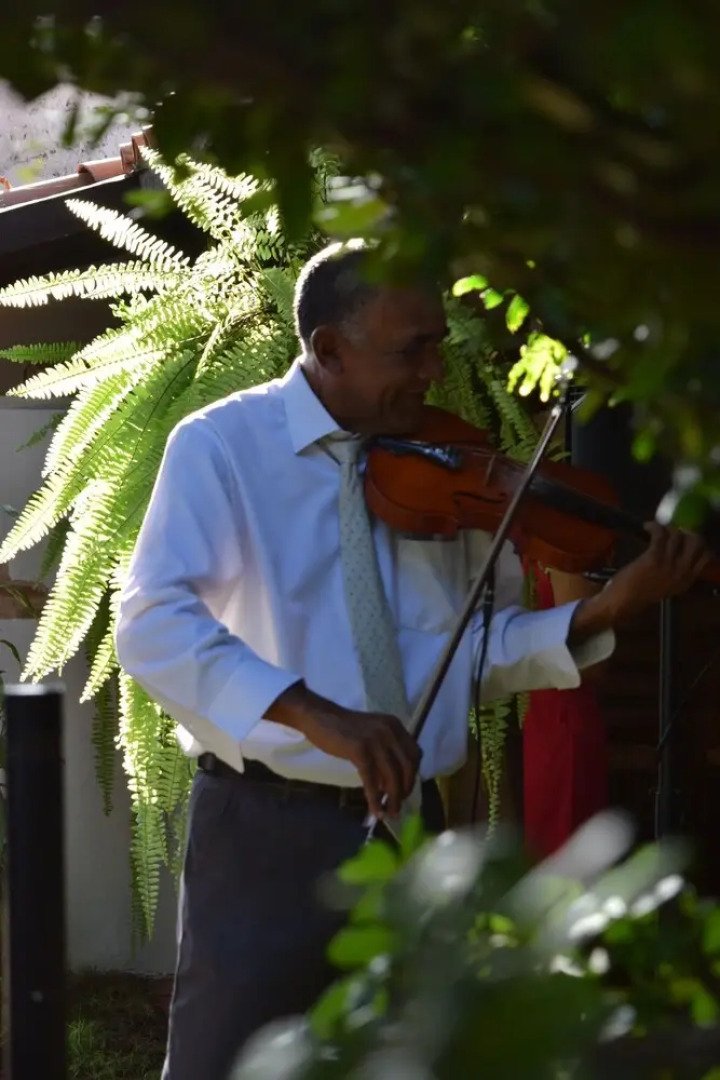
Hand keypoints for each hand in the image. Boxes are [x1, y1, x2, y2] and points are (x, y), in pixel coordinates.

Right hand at [266, 683, 420, 818]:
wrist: (319, 716)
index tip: (405, 791)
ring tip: (389, 813)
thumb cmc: (343, 728)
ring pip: (391, 776)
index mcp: (395, 726)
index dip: (413, 775)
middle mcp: (389, 731)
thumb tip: (393, 783)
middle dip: (405, 790)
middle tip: (398, 806)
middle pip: (407, 766)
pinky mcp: (359, 750)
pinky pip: (371, 779)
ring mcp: (375, 739)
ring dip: (393, 799)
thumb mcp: (372, 733)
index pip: (415, 754)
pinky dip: (374, 798)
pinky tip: (374, 810)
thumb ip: (386, 751)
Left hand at [604, 522, 710, 619]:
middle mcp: (682, 572)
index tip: (687, 538)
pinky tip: (647, 527)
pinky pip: (660, 534)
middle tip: (675, 531)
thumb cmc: (640, 594)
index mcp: (687, 581)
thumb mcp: (667, 587)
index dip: (698, 544)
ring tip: (657, 530)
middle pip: (696, 542)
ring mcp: (669, 565)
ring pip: (677, 536)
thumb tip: (679, 553)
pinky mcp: (654, 557)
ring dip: (667, 529)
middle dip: (686, 532)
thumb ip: (676, 574)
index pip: (705, 557)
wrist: (623, 602)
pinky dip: (654, 526)